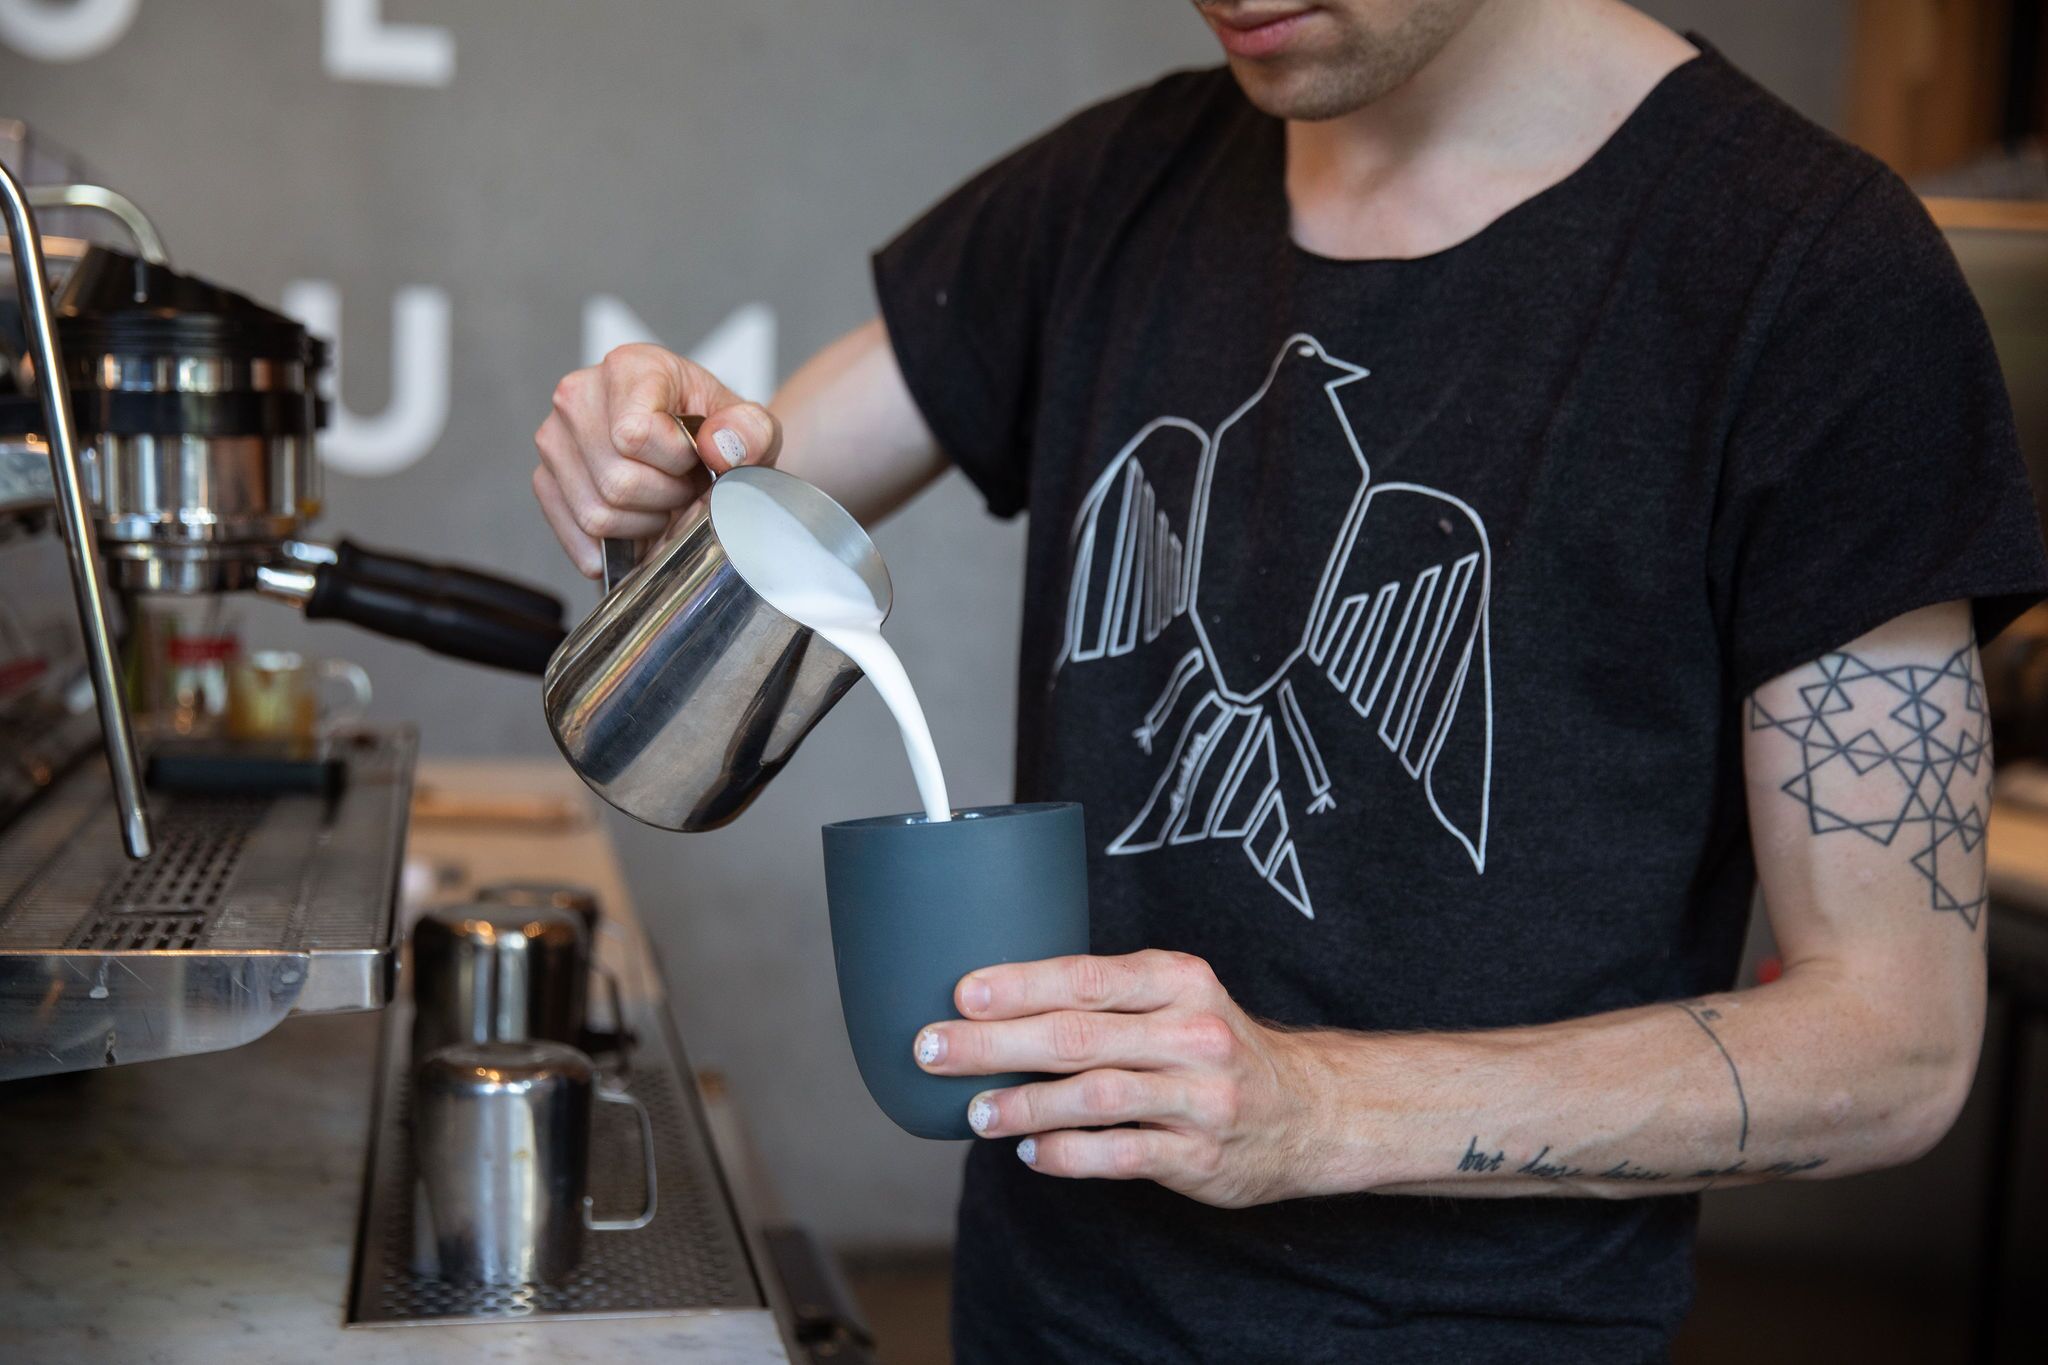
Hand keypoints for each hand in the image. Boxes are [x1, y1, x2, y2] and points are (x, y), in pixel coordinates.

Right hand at [532, 344, 780, 577]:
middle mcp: (578, 396)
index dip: (676, 463)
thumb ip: (751, 432)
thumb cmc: (716, 433)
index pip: (635, 435)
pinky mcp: (545, 480)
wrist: (695, 448)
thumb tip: (719, 447)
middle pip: (617, 482)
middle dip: (664, 498)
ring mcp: (555, 440)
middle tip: (682, 485)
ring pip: (597, 515)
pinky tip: (638, 522)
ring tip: (662, 497)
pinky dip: (616, 544)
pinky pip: (580, 536)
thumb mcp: (752, 429)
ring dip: (642, 522)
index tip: (695, 458)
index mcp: (629, 367)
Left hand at [914, 950, 1327, 1207]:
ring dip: (1024, 1106)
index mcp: (1177, 980)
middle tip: (933, 1049)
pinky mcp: (1201, 1156)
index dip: (1020, 986)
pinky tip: (1029, 1153)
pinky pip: (1123, 1155)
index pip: (1087, 977)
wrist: (1309, 1109)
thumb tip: (992, 1003)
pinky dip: (1069, 1154)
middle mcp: (1192, 1032)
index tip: (960, 994)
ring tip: (974, 1112)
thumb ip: (1102, 998)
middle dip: (996, 1044)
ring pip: (1096, 1097)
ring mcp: (1201, 1096)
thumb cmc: (1212, 1046)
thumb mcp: (1174, 998)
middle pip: (1078, 1036)